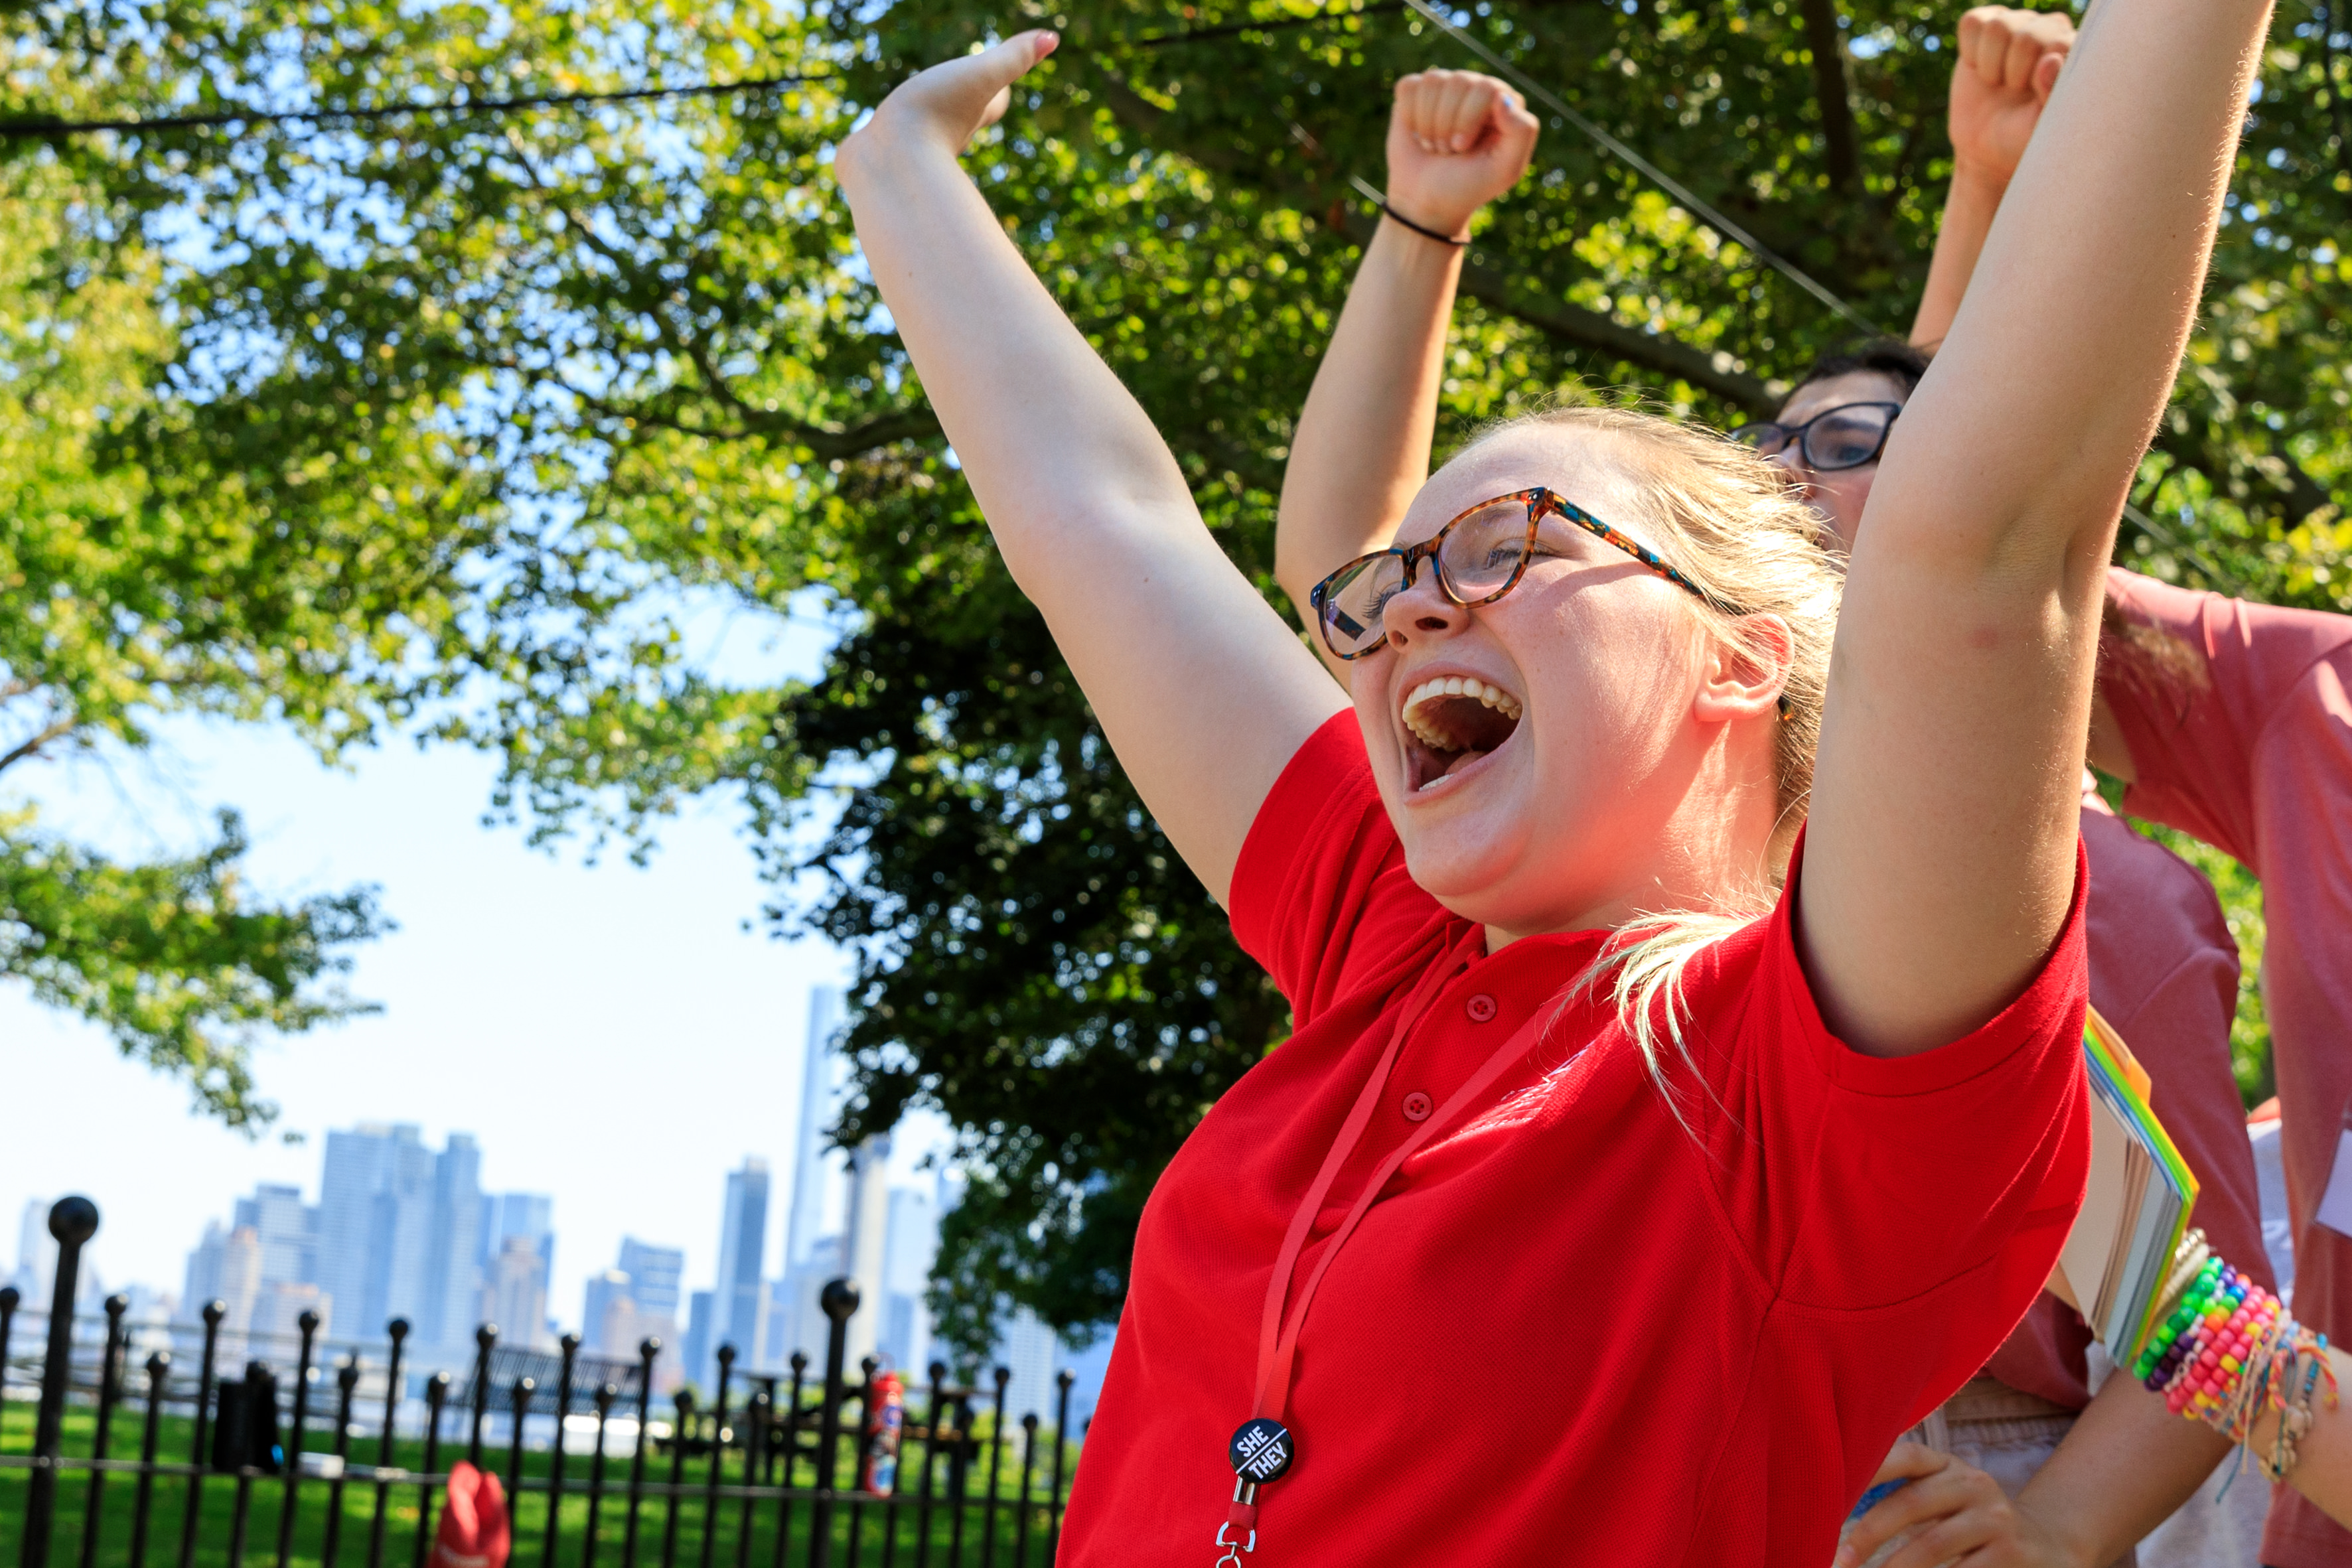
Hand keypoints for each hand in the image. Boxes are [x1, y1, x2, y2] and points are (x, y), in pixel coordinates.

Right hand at [842, 29, 1058, 163]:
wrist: (887, 162)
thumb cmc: (935, 114)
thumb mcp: (980, 77)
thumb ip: (1012, 58)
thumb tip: (1052, 38)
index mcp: (969, 114)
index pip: (994, 101)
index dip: (998, 92)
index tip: (1003, 86)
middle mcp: (946, 135)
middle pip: (964, 120)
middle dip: (966, 109)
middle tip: (967, 100)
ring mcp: (912, 149)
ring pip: (925, 137)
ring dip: (924, 129)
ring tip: (917, 124)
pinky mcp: (882, 158)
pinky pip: (889, 149)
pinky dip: (889, 145)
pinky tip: (881, 148)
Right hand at [1382, 69, 1539, 239]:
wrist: (1426, 201)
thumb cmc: (1468, 186)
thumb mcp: (1505, 170)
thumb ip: (1521, 132)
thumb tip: (1502, 96)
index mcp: (1504, 103)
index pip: (1487, 88)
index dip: (1468, 119)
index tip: (1462, 148)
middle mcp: (1477, 88)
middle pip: (1459, 81)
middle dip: (1447, 124)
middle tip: (1449, 150)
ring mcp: (1446, 88)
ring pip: (1433, 82)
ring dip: (1428, 123)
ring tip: (1435, 145)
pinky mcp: (1417, 92)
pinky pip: (1409, 86)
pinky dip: (1409, 115)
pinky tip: (1417, 133)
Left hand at [1834, 1443, 2077, 1567]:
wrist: (2044, 1546)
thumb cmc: (1968, 1521)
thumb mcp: (1944, 1495)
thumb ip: (1902, 1491)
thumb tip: (1834, 1504)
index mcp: (1949, 1464)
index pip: (1907, 1455)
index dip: (1870, 1468)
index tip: (1831, 1492)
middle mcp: (1974, 1484)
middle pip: (1912, 1502)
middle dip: (1869, 1532)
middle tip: (1839, 1559)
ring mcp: (1996, 1520)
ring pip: (1934, 1544)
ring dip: (1895, 1566)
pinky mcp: (2013, 1555)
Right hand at [1948, 7, 2073, 186]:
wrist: (1986, 146)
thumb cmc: (2022, 136)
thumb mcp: (2042, 126)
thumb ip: (2052, 94)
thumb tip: (2050, 59)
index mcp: (2073, 51)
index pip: (2060, 44)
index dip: (2039, 77)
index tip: (2033, 100)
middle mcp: (2051, 30)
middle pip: (2027, 36)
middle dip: (2013, 72)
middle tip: (2014, 91)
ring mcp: (2018, 24)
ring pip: (1998, 26)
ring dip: (1991, 64)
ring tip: (1998, 81)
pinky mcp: (1986, 25)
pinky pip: (1972, 22)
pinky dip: (1970, 50)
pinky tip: (1979, 66)